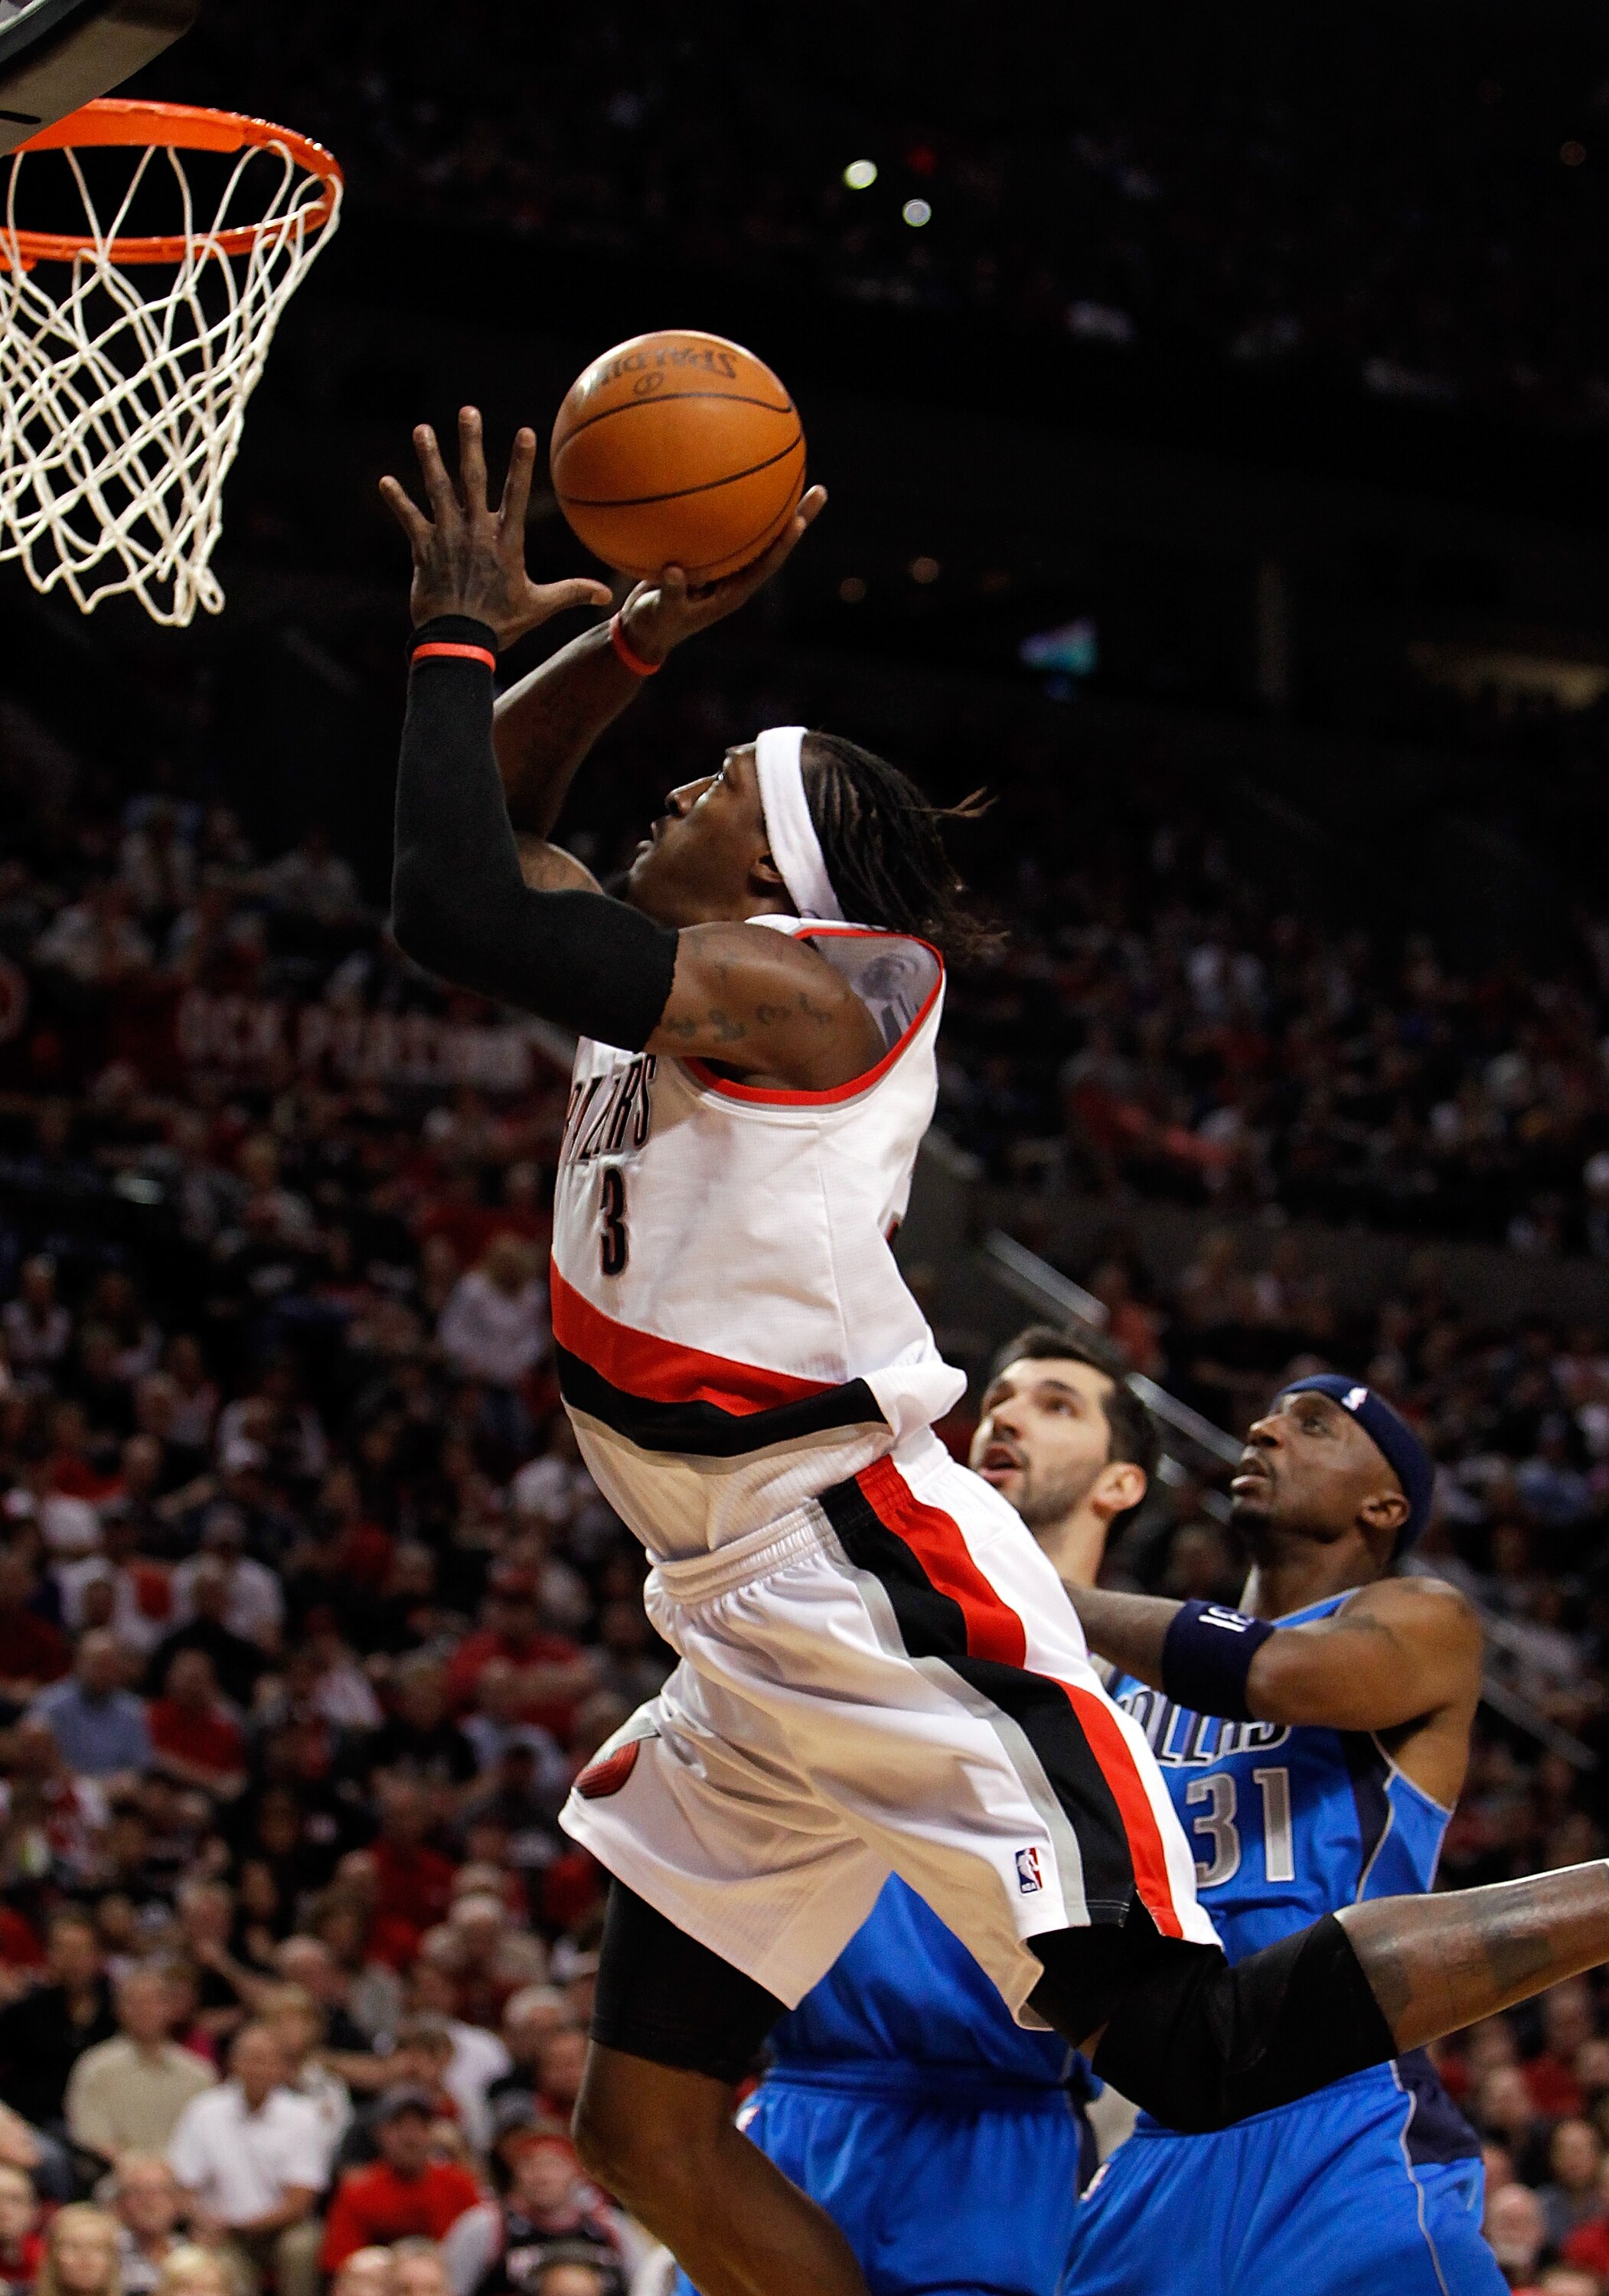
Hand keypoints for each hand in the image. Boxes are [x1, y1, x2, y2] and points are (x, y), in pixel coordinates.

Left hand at [382, 407, 611, 647]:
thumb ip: (571, 593)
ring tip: (422, 430)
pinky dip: (397, 500)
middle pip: (473, 479)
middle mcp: (476, 532)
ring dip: (429, 458)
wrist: (459, 642)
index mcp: (506, 541)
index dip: (521, 462)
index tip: (524, 431)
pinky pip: (408, 519)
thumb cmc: (500, 625)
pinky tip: (384, 481)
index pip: (516, 494)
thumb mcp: (540, 607)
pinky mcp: (423, 550)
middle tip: (467, 411)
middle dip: (470, 443)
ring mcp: (447, 538)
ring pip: (438, 490)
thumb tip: (606, 596)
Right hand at [617, 483, 826, 666]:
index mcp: (734, 592)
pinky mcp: (707, 554)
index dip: (783, 543)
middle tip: (821, 491)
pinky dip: (730, 503)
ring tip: (791, 472)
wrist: (644, 627)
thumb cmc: (654, 626)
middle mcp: (736, 575)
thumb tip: (675, 571)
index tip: (801, 522)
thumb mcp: (660, 614)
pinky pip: (724, 525)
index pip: (766, 565)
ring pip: (753, 530)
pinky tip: (731, 474)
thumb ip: (670, 596)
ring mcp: (724, 564)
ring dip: (772, 505)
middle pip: (772, 542)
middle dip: (797, 517)